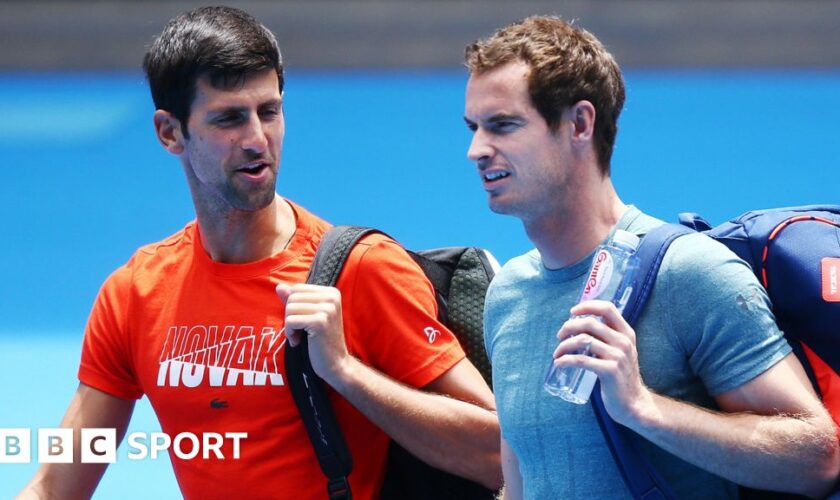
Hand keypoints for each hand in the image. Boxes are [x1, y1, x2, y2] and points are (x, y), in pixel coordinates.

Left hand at [275, 283, 352, 386]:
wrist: (336, 364)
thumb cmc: (321, 341)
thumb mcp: (309, 316)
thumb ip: (295, 300)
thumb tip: (279, 286)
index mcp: (331, 292)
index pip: (297, 288)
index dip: (293, 306)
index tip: (303, 322)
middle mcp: (332, 297)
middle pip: (292, 297)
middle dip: (290, 315)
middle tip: (300, 331)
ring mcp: (327, 309)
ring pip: (289, 308)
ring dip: (289, 326)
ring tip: (300, 336)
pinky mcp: (320, 322)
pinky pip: (290, 321)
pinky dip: (290, 333)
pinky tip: (298, 342)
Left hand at [552, 300, 653, 424]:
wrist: (633, 402)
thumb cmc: (621, 376)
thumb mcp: (620, 351)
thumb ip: (607, 337)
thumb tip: (579, 325)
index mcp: (627, 333)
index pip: (607, 308)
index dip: (588, 306)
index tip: (572, 312)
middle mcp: (624, 342)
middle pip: (590, 323)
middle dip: (569, 327)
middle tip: (559, 336)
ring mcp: (618, 356)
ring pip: (583, 340)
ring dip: (564, 345)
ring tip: (557, 353)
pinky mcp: (610, 371)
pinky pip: (581, 360)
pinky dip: (566, 360)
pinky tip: (559, 363)